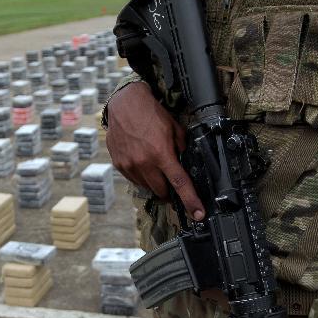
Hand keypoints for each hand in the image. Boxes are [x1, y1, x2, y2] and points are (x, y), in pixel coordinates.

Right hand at [106, 82, 204, 219]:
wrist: (124, 103)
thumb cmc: (149, 113)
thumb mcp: (174, 127)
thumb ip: (181, 146)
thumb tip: (185, 160)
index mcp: (161, 154)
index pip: (180, 184)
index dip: (191, 201)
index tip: (198, 214)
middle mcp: (144, 163)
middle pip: (162, 191)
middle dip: (170, 190)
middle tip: (172, 179)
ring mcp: (129, 165)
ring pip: (147, 187)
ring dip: (155, 182)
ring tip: (155, 164)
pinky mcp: (119, 164)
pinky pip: (134, 180)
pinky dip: (142, 176)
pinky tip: (143, 162)